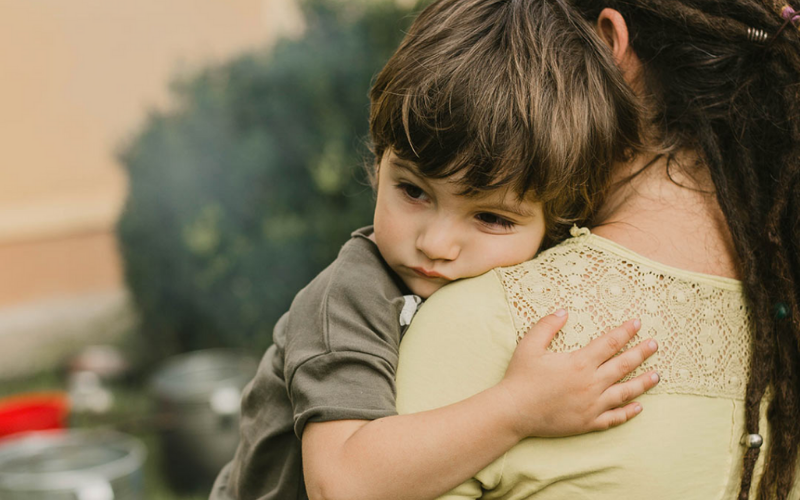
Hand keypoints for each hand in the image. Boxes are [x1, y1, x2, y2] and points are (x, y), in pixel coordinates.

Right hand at [495, 310, 658, 438]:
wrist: (513, 411)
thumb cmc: (520, 377)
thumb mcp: (529, 345)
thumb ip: (547, 326)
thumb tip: (564, 311)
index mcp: (579, 363)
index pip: (609, 343)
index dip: (625, 332)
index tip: (637, 323)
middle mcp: (591, 383)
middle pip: (623, 365)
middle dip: (641, 353)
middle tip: (655, 345)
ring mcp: (592, 405)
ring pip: (625, 392)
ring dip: (643, 383)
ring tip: (656, 376)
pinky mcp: (588, 422)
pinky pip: (614, 418)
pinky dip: (628, 412)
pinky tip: (638, 407)